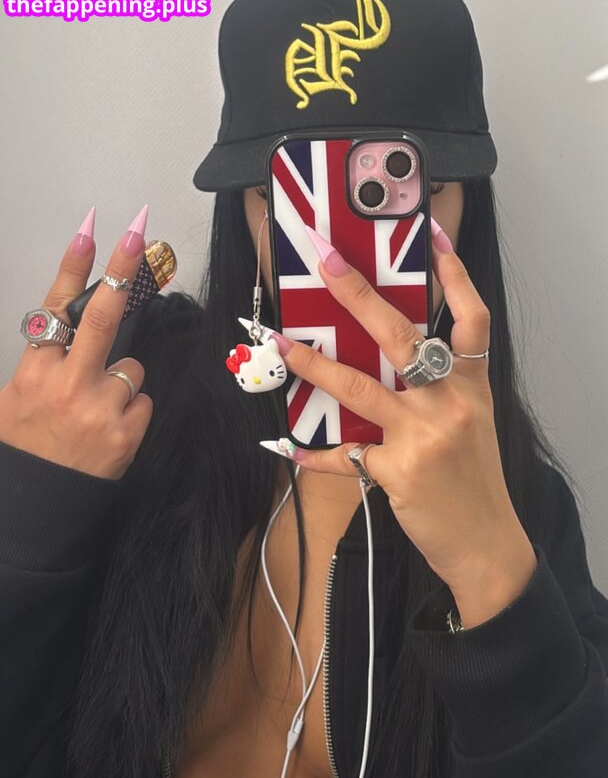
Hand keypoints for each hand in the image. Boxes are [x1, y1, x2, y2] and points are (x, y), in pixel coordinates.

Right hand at [0, 206, 153, 481]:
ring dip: (122, 381)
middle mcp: (66, 385)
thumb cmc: (25, 450)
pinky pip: (144, 402)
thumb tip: (64, 334)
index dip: (74, 266)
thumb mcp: (12, 400)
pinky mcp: (125, 434)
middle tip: (137, 234)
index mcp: (33, 373)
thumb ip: (40, 365)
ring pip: (132, 368)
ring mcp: (98, 409)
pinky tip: (111, 430)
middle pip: (101, 318)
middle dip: (121, 271)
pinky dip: (132, 411)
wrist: (37, 507)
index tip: (91, 230)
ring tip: (97, 410)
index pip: (55, 309)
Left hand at [264, 225, 535, 596]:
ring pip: (359, 387)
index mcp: (471, 387)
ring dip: (314, 363)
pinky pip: (343, 455)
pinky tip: (285, 444)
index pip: (470, 318)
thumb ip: (441, 392)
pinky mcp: (395, 470)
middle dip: (359, 293)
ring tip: (280, 342)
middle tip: (327, 259)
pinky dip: (313, 453)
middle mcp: (449, 403)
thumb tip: (394, 364)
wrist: (486, 543)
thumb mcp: (472, 426)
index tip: (433, 235)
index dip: (454, 274)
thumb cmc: (475, 483)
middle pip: (402, 336)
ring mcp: (422, 435)